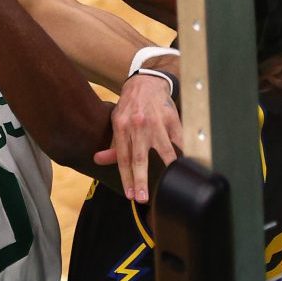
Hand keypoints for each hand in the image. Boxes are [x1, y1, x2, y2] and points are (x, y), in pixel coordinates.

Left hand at [93, 74, 181, 201]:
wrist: (147, 83)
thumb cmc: (130, 106)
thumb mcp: (116, 121)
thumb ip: (112, 144)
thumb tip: (98, 160)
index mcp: (122, 127)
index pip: (122, 157)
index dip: (126, 177)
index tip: (130, 194)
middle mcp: (138, 125)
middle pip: (139, 157)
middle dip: (140, 179)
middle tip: (141, 197)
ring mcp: (157, 122)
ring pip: (163, 150)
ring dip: (165, 169)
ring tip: (168, 185)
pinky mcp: (173, 119)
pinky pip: (179, 141)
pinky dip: (182, 154)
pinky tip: (183, 168)